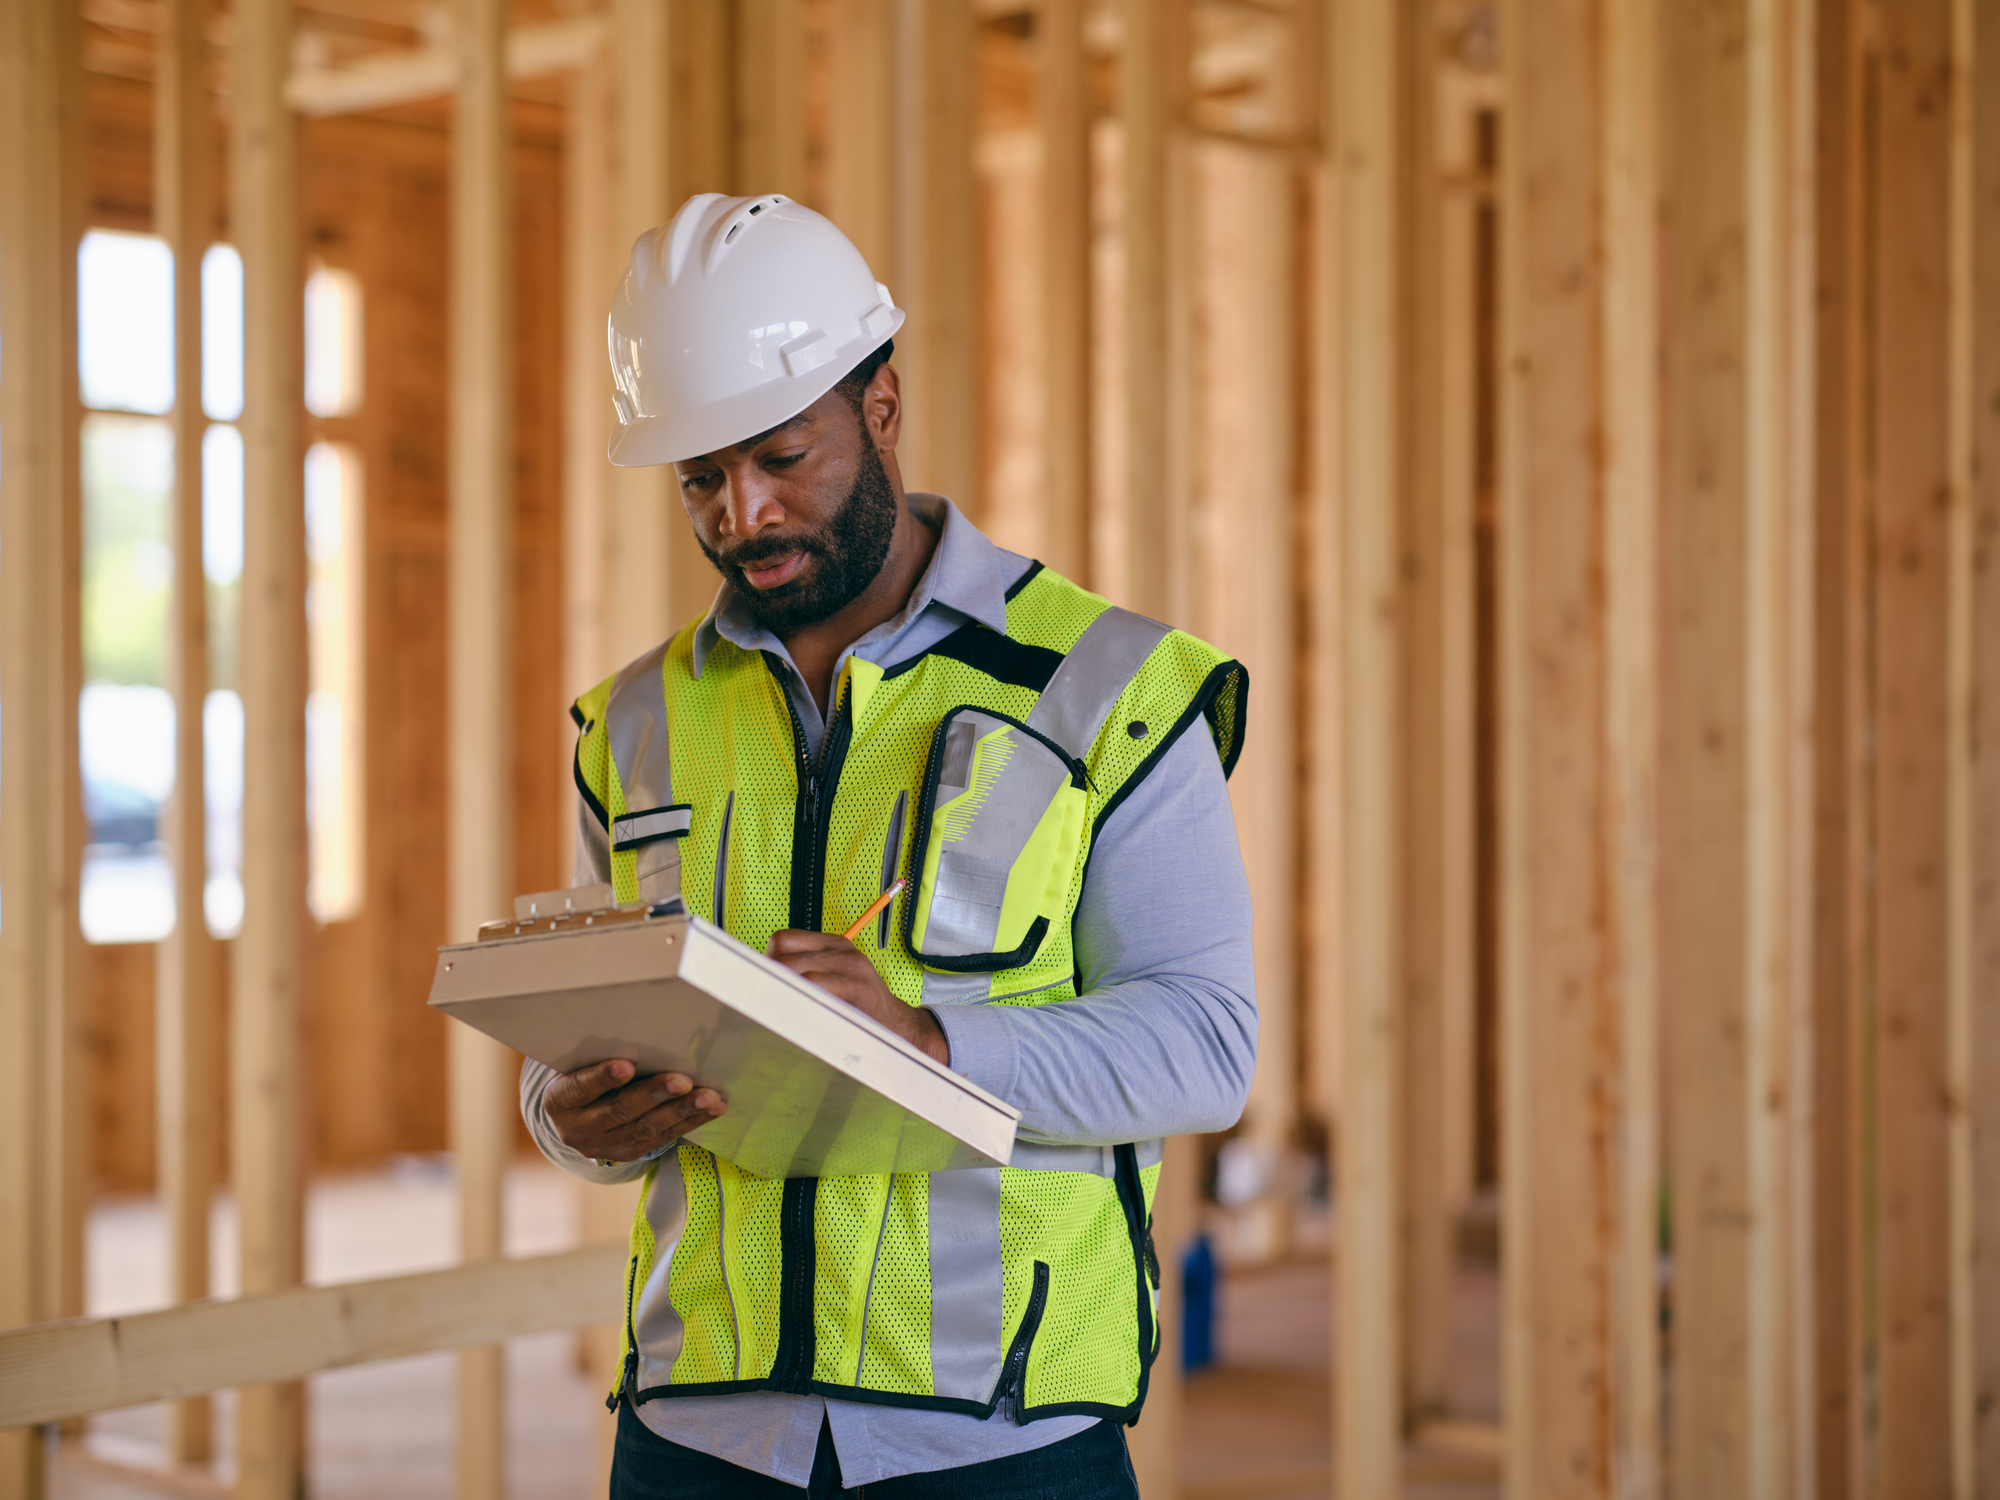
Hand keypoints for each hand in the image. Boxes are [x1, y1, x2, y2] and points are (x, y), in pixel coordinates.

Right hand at [544, 1058, 725, 1162]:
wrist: (574, 1116)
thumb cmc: (582, 1074)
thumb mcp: (578, 1064)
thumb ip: (600, 1054)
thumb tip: (648, 1033)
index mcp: (559, 1101)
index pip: (580, 1088)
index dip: (603, 1077)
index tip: (627, 1065)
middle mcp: (578, 1129)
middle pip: (620, 1111)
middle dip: (655, 1094)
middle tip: (683, 1080)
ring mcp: (603, 1146)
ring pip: (647, 1128)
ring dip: (682, 1111)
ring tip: (709, 1096)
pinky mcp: (627, 1154)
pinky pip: (663, 1139)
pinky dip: (690, 1122)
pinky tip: (712, 1109)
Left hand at [766, 930, 950, 1065]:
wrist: (899, 1027)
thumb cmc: (860, 1006)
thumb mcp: (837, 977)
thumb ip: (806, 969)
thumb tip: (759, 975)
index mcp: (834, 944)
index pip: (782, 940)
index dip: (769, 962)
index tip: (770, 984)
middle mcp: (842, 951)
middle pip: (782, 957)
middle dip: (770, 981)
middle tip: (770, 1003)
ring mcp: (851, 969)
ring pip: (795, 972)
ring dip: (783, 993)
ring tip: (784, 1011)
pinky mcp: (856, 989)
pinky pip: (814, 989)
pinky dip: (801, 1002)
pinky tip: (802, 1016)